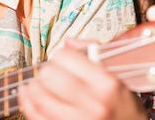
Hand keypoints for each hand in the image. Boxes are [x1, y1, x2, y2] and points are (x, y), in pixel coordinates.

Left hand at [18, 39, 147, 119]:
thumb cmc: (126, 110)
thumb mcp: (120, 78)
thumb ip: (97, 55)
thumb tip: (70, 42)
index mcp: (107, 85)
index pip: (67, 58)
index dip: (62, 55)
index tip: (62, 59)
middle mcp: (92, 104)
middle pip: (50, 77)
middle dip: (46, 71)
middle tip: (49, 72)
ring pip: (39, 98)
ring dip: (32, 87)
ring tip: (35, 84)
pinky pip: (37, 117)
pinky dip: (28, 105)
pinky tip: (30, 97)